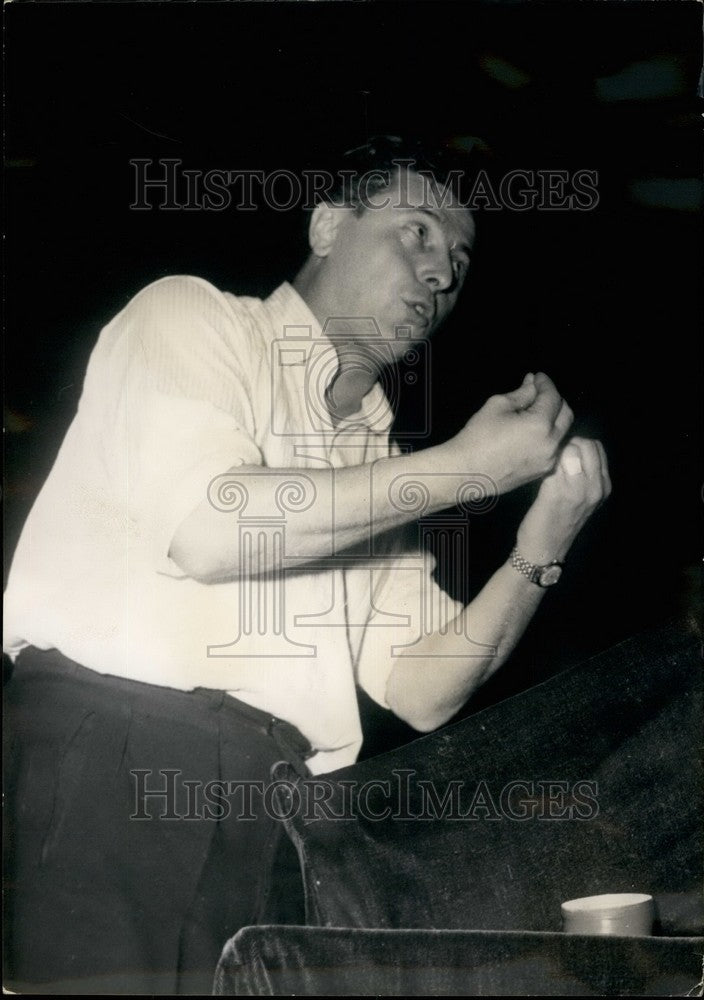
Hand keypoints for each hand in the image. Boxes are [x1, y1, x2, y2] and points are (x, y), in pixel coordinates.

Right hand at [449, 372, 573, 492]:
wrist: (466, 471)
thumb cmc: (478, 436)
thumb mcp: (498, 406)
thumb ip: (521, 394)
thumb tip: (532, 383)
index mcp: (540, 425)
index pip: (553, 397)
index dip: (545, 383)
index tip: (537, 377)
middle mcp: (551, 444)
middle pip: (566, 415)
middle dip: (555, 400)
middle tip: (539, 392)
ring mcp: (548, 460)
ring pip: (562, 433)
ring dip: (553, 419)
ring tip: (535, 411)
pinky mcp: (542, 472)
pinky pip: (553, 448)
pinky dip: (548, 436)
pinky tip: (532, 431)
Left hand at [516, 436, 611, 564]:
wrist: (545, 550)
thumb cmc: (559, 521)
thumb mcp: (582, 498)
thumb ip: (583, 474)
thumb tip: (571, 445)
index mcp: (604, 487)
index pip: (596, 448)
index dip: (578, 445)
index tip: (563, 454)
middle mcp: (596, 488)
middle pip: (586, 445)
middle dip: (568, 444)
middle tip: (553, 457)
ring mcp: (577, 491)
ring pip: (571, 450)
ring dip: (556, 453)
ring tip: (547, 466)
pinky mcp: (555, 493)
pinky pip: (553, 464)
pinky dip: (545, 464)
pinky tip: (539, 475)